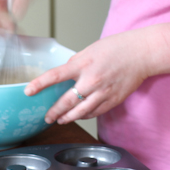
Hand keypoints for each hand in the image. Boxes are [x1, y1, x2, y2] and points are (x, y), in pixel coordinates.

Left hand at [24, 28, 153, 124]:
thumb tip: (63, 75)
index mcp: (82, 64)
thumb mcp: (88, 51)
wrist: (141, 53)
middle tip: (46, 117)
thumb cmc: (115, 48)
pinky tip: (78, 116)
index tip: (28, 91)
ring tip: (59, 120)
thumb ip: (74, 64)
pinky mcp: (113, 100)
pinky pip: (95, 112)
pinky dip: (84, 116)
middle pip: (66, 101)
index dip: (39, 84)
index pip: (55, 76)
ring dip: (68, 118)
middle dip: (54, 111)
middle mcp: (91, 80)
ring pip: (80, 112)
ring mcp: (103, 92)